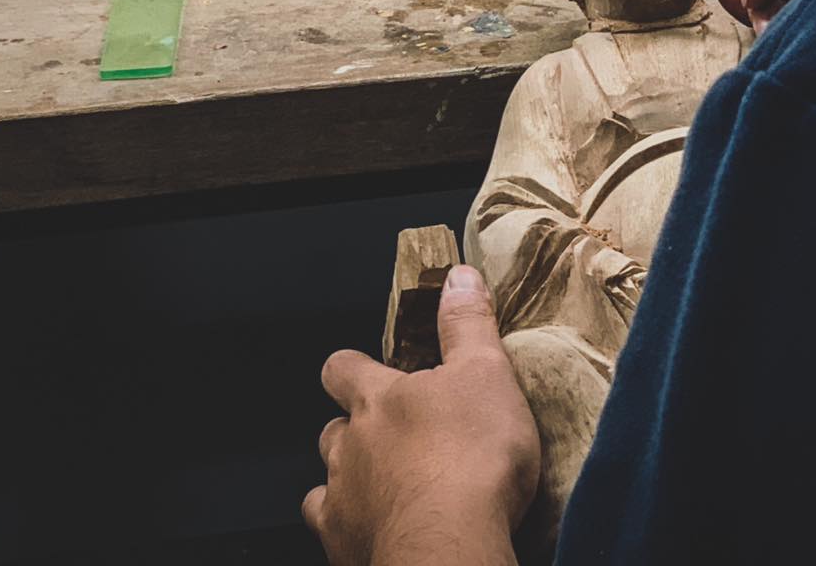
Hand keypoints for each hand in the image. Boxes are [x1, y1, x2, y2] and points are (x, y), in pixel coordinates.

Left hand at [304, 265, 539, 565]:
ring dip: (353, 479)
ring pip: (329, 481)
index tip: (365, 370)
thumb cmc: (472, 456)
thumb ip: (467, 324)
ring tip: (389, 484)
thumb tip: (458, 277)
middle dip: (355, 430)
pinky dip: (351, 526)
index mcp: (378, 399)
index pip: (343, 368)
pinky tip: (378, 527)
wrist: (450, 545)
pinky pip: (333, 529)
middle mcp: (350, 446)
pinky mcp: (345, 545)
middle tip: (395, 437)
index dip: (351, 367)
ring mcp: (342, 498)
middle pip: (334, 429)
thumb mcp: (486, 373)